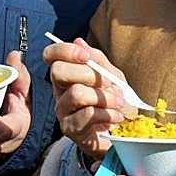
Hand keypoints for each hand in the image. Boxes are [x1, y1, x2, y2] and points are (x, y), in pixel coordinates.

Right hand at [43, 38, 133, 160]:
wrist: (124, 135)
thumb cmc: (115, 104)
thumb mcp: (112, 77)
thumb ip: (98, 61)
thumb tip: (79, 41)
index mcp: (67, 75)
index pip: (50, 55)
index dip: (65, 50)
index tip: (86, 57)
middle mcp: (60, 92)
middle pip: (58, 71)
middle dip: (88, 74)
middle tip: (108, 84)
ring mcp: (63, 111)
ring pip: (76, 93)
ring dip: (104, 97)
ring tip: (118, 104)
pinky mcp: (71, 129)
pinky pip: (87, 114)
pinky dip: (108, 114)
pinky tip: (117, 117)